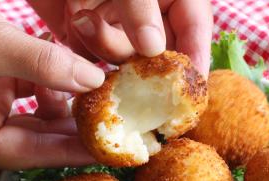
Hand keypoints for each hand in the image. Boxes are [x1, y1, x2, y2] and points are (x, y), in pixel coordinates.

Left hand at [27, 0, 213, 75]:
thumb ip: (140, 7)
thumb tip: (153, 50)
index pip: (195, 27)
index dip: (196, 55)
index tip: (191, 84)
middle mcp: (148, 14)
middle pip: (161, 53)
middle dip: (143, 60)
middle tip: (131, 61)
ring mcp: (119, 26)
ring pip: (125, 58)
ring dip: (105, 44)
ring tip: (83, 19)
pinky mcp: (88, 37)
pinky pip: (94, 56)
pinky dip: (83, 44)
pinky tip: (72, 18)